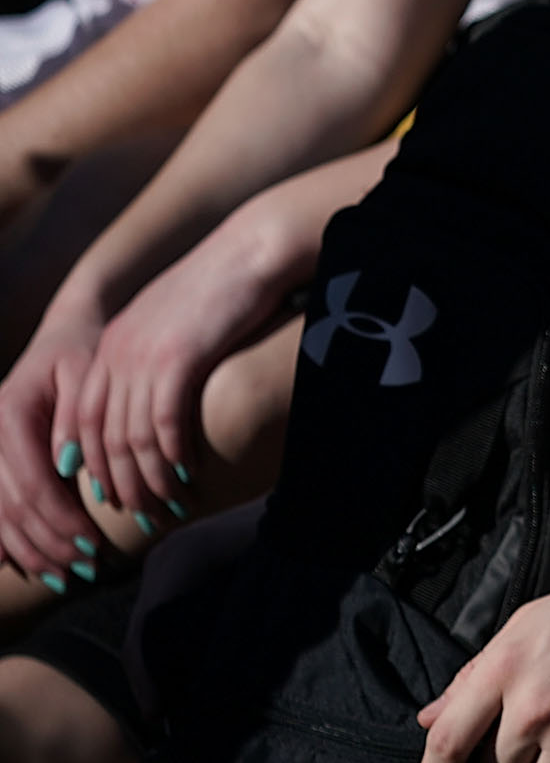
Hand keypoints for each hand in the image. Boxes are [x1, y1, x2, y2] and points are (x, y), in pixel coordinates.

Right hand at [0, 317, 106, 586]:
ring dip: (28, 549)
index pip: (32, 483)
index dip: (60, 519)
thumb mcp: (88, 374)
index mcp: (9, 413)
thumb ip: (76, 419)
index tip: (91, 544)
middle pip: (11, 505)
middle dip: (47, 542)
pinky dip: (1, 537)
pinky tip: (12, 564)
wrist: (65, 337)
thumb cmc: (85, 354)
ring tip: (60, 575)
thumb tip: (67, 467)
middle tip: (82, 568)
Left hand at [68, 193, 307, 527]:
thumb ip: (154, 362)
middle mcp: (115, 353)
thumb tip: (158, 405)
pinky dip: (172, 453)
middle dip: (117, 482)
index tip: (113, 495)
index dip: (93, 464)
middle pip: (101, 435)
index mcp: (109, 346)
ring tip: (166, 503)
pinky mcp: (178, 356)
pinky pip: (164, 421)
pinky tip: (187, 472)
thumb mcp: (173, 325)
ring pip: (131, 436)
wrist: (252, 250)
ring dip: (148, 477)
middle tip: (140, 513)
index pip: (83, 420)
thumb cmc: (223, 289)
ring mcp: (143, 354)